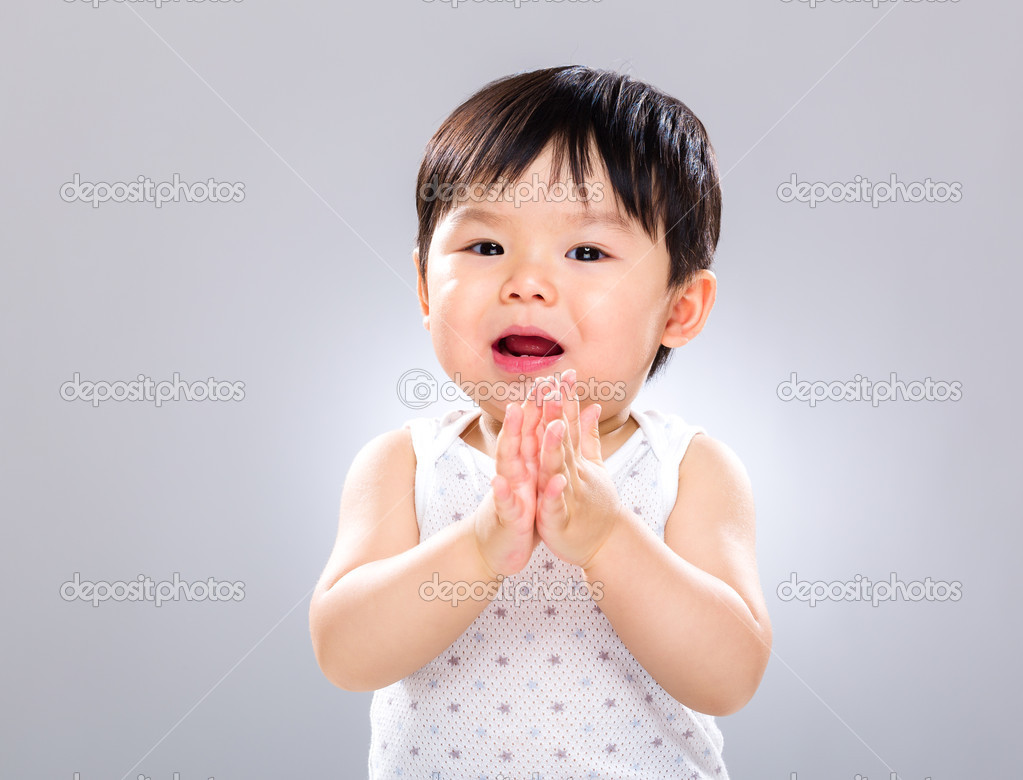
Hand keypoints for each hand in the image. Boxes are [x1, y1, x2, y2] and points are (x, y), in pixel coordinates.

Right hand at [475, 395, 543, 576]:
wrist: (497, 547)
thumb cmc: (520, 511)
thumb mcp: (536, 478)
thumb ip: (543, 450)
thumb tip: (555, 420)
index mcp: (527, 463)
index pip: (534, 429)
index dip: (544, 403)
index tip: (555, 376)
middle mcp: (515, 471)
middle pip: (520, 435)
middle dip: (528, 408)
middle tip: (537, 381)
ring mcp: (508, 491)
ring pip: (509, 462)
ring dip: (512, 437)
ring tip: (517, 412)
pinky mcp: (506, 517)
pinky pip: (504, 504)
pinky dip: (501, 493)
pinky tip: (499, 481)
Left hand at [534, 369, 625, 568]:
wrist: (605, 543)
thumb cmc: (595, 503)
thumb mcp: (592, 466)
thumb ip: (589, 436)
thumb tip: (591, 406)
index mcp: (575, 460)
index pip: (568, 424)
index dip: (565, 400)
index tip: (562, 373)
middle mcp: (573, 472)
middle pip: (563, 440)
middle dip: (556, 413)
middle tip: (552, 386)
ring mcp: (569, 495)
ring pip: (559, 469)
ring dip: (556, 448)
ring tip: (553, 425)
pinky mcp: (560, 520)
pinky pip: (555, 505)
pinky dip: (554, 494)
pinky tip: (552, 481)